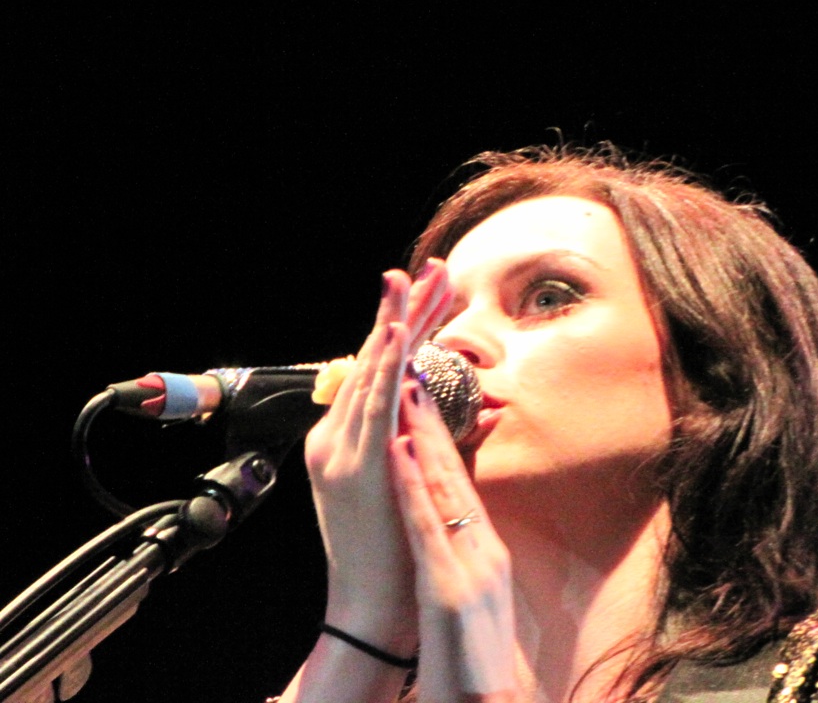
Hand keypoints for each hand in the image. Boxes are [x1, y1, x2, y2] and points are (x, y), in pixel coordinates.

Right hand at [303, 259, 452, 654]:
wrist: (369, 600)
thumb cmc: (390, 544)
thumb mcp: (389, 482)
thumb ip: (399, 440)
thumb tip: (416, 403)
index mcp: (349, 436)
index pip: (381, 368)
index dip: (406, 327)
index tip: (429, 290)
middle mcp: (338, 434)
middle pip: (376, 358)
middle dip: (404, 310)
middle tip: (428, 267)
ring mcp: (342, 447)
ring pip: (372, 372)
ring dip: (394, 324)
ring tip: (410, 280)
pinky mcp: (353, 464)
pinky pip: (372, 405)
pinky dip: (383, 366)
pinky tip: (396, 334)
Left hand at [390, 380, 519, 700]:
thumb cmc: (471, 657)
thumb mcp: (472, 596)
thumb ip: (463, 556)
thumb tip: (449, 523)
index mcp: (485, 550)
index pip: (459, 483)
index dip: (439, 439)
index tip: (420, 400)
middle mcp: (483, 549)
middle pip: (453, 474)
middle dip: (430, 422)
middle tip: (413, 373)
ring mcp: (470, 566)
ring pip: (442, 488)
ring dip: (421, 436)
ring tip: (405, 393)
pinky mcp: (451, 587)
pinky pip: (427, 525)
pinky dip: (412, 484)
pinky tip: (398, 451)